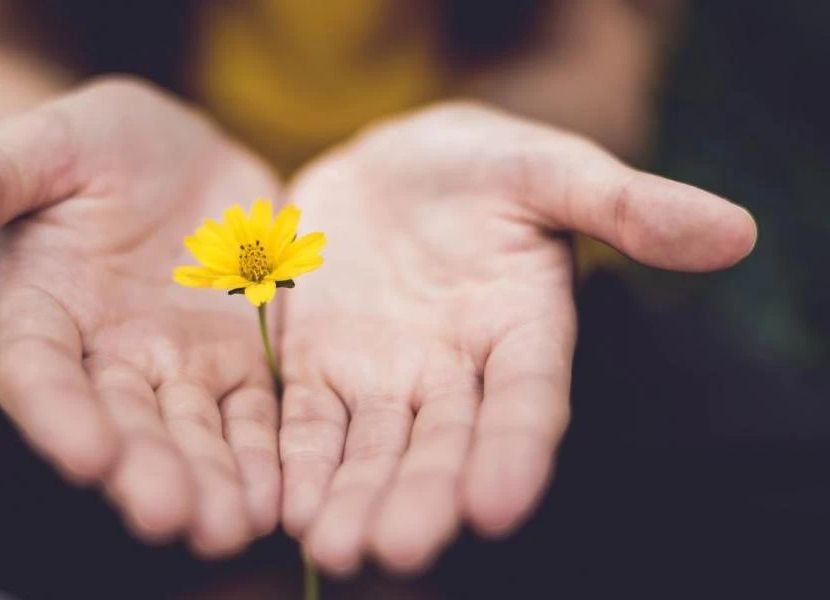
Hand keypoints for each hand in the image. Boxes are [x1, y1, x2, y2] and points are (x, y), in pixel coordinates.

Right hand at [0, 78, 282, 555]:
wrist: (179, 153)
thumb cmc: (95, 145)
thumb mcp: (42, 146)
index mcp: (43, 310)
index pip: (38, 372)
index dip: (58, 414)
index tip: (86, 455)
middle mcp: (106, 356)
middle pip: (122, 423)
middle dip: (145, 471)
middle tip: (172, 517)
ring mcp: (177, 365)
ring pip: (192, 433)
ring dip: (210, 481)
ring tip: (230, 526)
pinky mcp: (238, 362)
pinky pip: (253, 415)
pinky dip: (265, 455)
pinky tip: (280, 496)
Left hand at [277, 102, 755, 574]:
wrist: (391, 167)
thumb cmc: (482, 166)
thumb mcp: (548, 169)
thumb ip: (625, 203)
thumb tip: (735, 231)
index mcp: (523, 330)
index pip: (527, 400)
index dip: (516, 450)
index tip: (498, 506)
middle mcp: (456, 373)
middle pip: (442, 445)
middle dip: (421, 497)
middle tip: (397, 551)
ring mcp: (384, 377)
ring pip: (371, 449)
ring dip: (353, 498)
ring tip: (334, 548)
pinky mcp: (320, 368)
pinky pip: (307, 422)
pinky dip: (297, 461)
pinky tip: (283, 505)